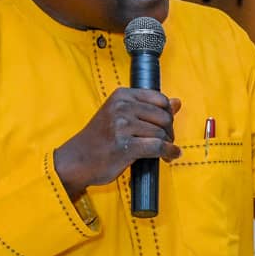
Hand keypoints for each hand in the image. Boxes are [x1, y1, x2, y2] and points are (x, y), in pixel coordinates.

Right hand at [54, 89, 181, 196]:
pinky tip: (169, 156)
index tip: (165, 126)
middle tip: (166, 142)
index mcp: (121, 95)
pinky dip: (168, 153)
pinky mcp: (126, 146)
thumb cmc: (99, 139)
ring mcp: (122, 126)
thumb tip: (177, 102)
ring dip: (167, 144)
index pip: (160, 99)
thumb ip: (148, 108)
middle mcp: (122, 107)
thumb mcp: (121, 116)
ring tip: (164, 152)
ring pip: (161, 133)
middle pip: (163, 116)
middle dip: (169, 131)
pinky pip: (158, 147)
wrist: (77, 160)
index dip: (168, 114)